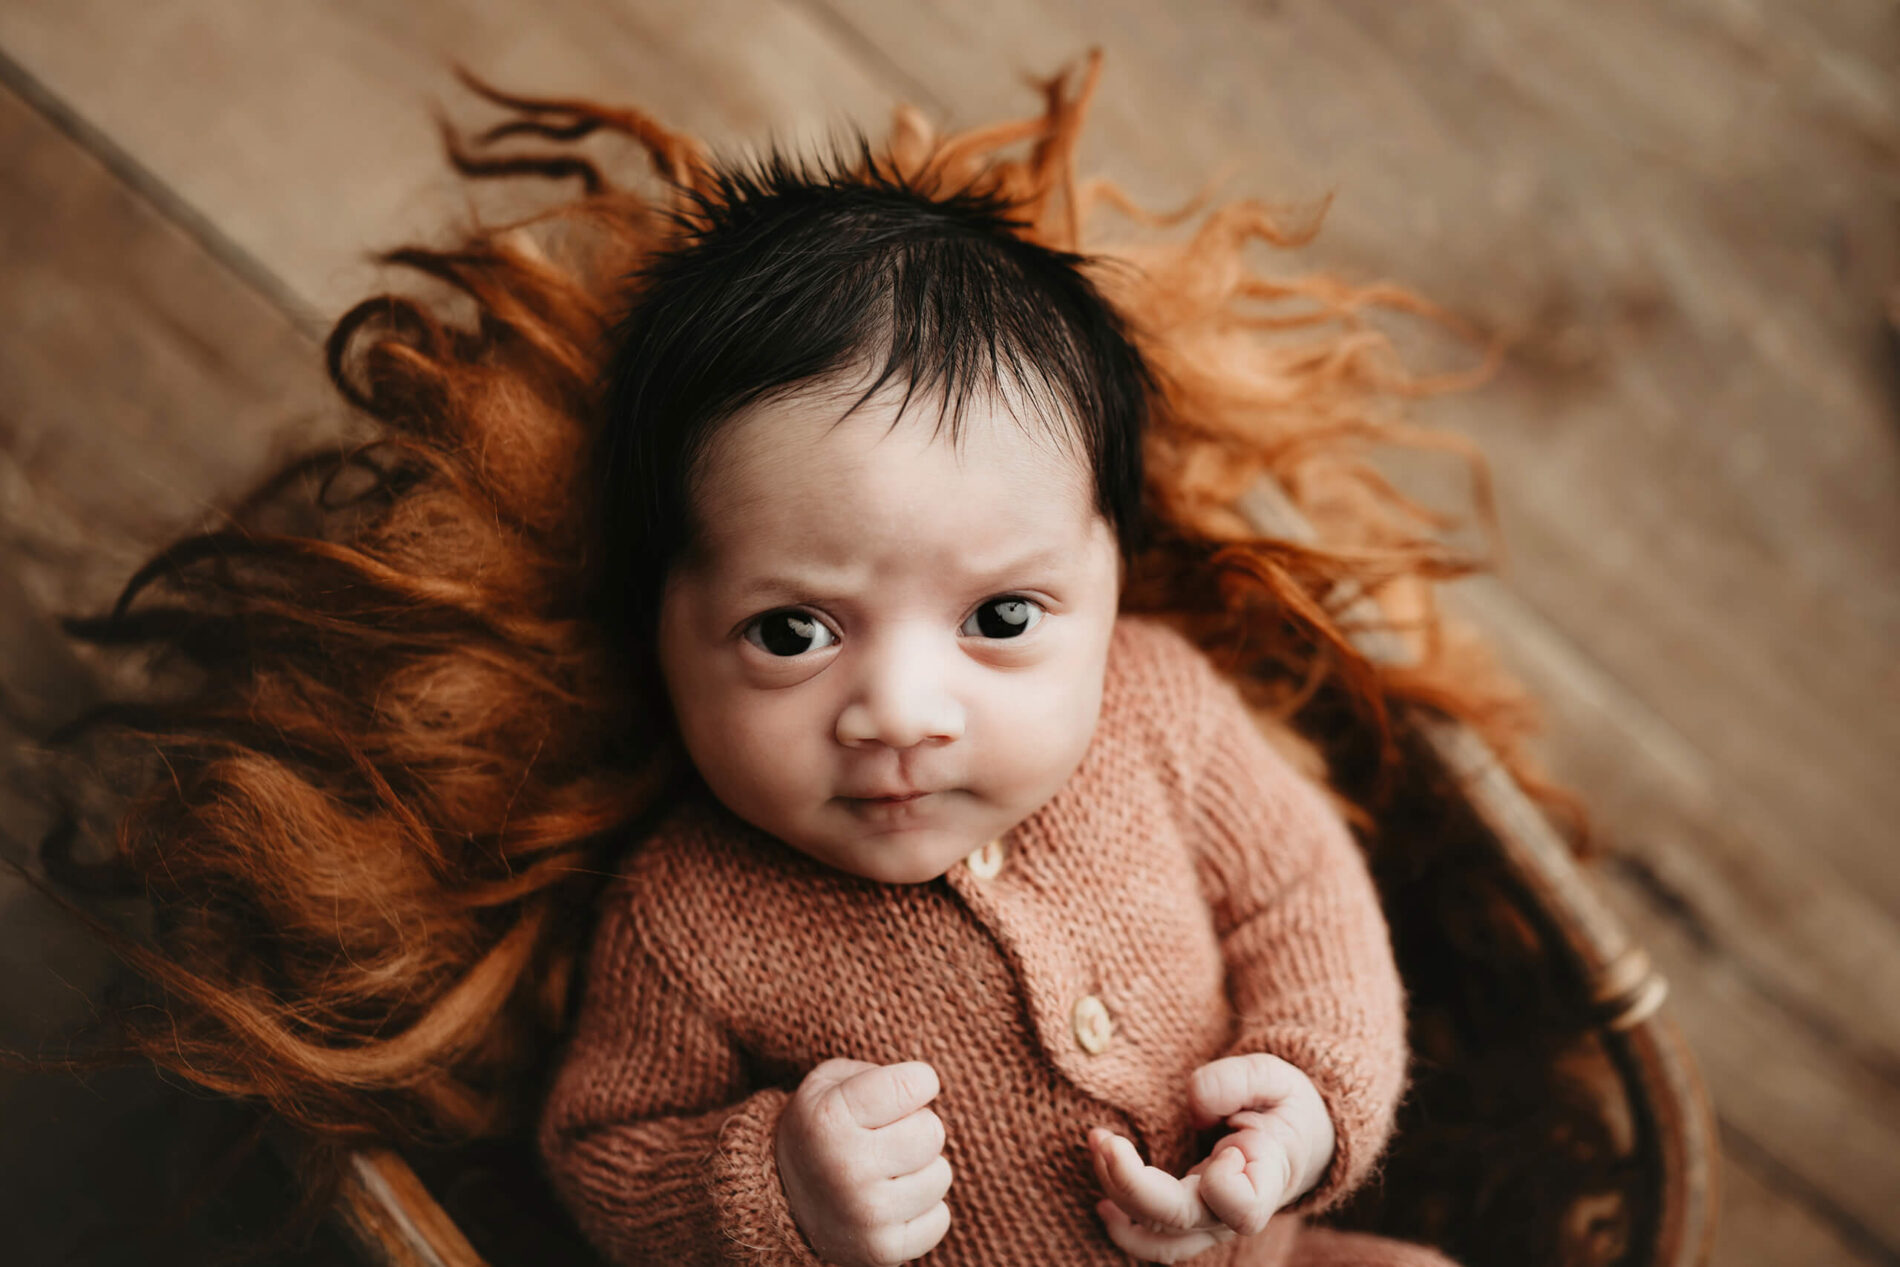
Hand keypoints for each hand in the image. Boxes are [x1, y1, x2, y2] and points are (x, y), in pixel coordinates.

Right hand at [775, 1058, 952, 1265]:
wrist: (780, 1200)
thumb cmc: (820, 1129)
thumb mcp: (828, 1084)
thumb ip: (876, 1072)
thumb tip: (925, 1088)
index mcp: (830, 1119)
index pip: (915, 1083)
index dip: (917, 1081)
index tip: (903, 1089)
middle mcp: (845, 1168)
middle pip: (932, 1131)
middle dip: (917, 1126)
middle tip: (888, 1136)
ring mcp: (866, 1214)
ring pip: (940, 1175)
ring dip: (921, 1170)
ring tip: (886, 1172)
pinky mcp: (883, 1250)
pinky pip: (940, 1219)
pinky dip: (922, 1209)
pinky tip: (891, 1203)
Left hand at [1088, 1054, 1334, 1262]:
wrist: (1294, 1139)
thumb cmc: (1282, 1106)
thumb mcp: (1273, 1075)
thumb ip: (1237, 1080)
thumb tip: (1195, 1105)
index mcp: (1268, 1176)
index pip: (1242, 1208)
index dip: (1223, 1184)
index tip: (1227, 1144)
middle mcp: (1235, 1210)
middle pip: (1179, 1219)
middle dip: (1131, 1182)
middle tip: (1105, 1138)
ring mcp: (1210, 1223)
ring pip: (1157, 1233)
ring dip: (1118, 1193)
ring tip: (1098, 1143)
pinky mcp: (1189, 1222)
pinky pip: (1153, 1240)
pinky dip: (1123, 1224)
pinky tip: (1102, 1199)